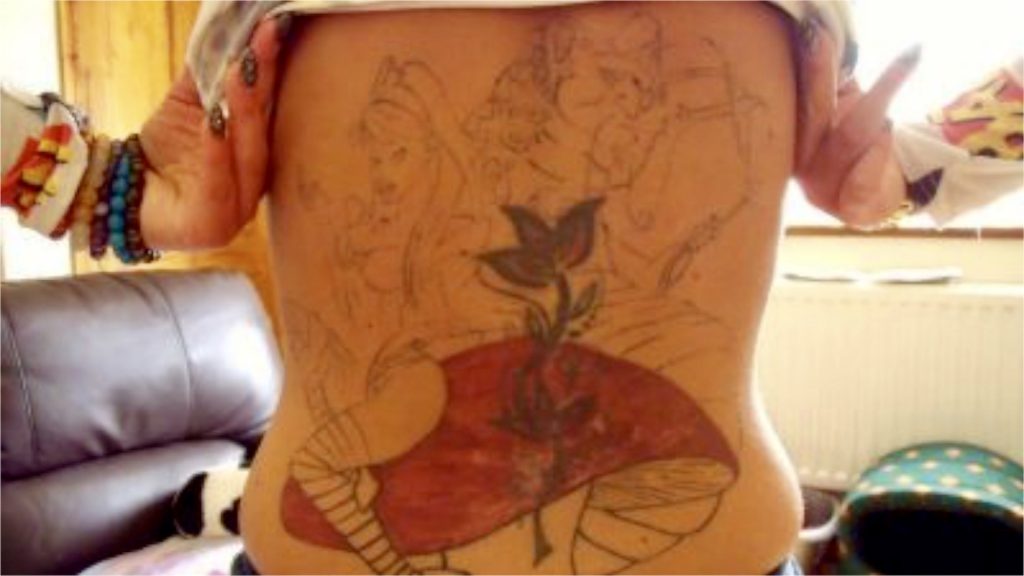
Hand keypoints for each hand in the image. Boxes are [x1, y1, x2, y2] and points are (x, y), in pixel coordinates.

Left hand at [139, 17, 285, 248]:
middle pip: (262, 130)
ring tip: (240, 74)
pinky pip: (219, 187)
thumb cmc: (161, 156)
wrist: (120, 200)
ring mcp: (237, 209)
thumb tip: (224, 28)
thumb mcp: (185, 106)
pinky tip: (214, 123)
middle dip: (262, 85)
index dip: (270, 69)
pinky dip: (216, 153)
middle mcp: (253, 183)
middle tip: (260, 44)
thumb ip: (206, 76)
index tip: (272, 28)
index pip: (267, 108)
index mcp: (254, 153)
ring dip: (244, 114)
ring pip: (249, 159)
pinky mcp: (213, 227)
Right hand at [795, 29, 920, 227]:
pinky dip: (876, 156)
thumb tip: (820, 37)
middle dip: (818, 75)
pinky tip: (887, 129)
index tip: (814, 31)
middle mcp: (801, 165)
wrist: (878, 198)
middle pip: (812, 115)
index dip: (806, 68)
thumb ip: (831, 87)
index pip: (799, 100)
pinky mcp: (851, 210)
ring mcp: (822, 190)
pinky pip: (860, 182)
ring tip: (904, 62)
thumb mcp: (842, 114)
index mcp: (793, 140)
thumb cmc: (858, 149)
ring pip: (847, 140)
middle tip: (823, 38)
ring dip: (872, 102)